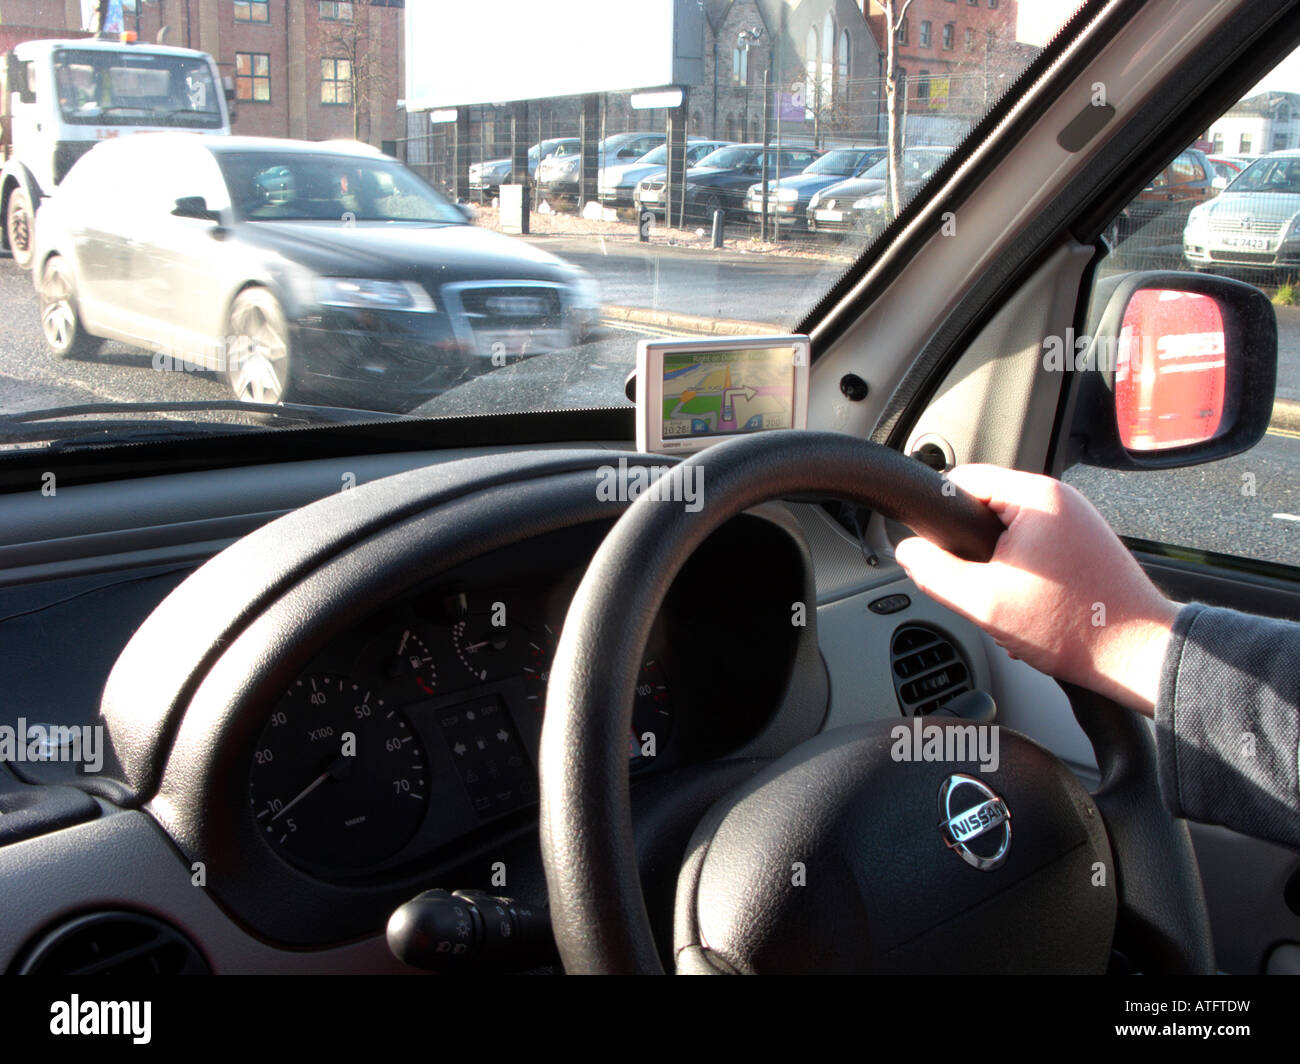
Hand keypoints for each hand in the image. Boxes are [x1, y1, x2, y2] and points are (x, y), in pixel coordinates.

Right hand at [894, 465, 1179, 714]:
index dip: (938, 513)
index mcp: (1037, 497)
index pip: (963, 479)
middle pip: (985, 508)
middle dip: (972, 549)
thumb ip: (935, 572)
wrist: (1137, 655)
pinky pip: (1035, 547)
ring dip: (998, 567)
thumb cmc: (1074, 627)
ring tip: (1010, 603)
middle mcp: (1061, 499)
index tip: (933, 546)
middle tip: (979, 587)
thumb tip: (909, 553)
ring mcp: (1077, 521)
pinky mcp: (1086, 544)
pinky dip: (1023, 574)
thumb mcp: (984, 602)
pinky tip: (1029, 608)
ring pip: (1009, 532)